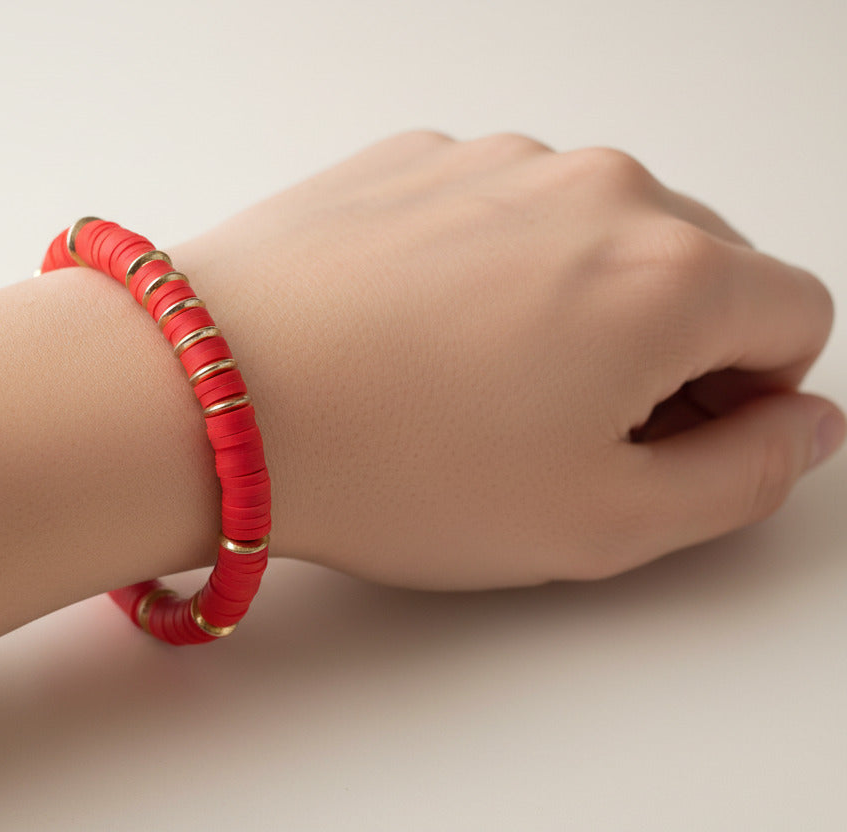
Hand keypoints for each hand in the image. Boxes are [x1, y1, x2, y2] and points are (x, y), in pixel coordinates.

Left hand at [170, 131, 842, 589]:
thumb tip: (798, 426)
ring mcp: (496, 161)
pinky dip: (484, 268)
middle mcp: (596, 187)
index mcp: (672, 271)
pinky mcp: (412, 161)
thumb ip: (742, 476)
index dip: (745, 398)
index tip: (663, 441)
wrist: (209, 393)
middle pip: (697, 267)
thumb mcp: (602, 523)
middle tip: (556, 430)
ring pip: (591, 234)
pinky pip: (496, 212)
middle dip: (661, 349)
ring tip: (467, 385)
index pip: (792, 319)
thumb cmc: (391, 463)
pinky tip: (410, 335)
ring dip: (567, 305)